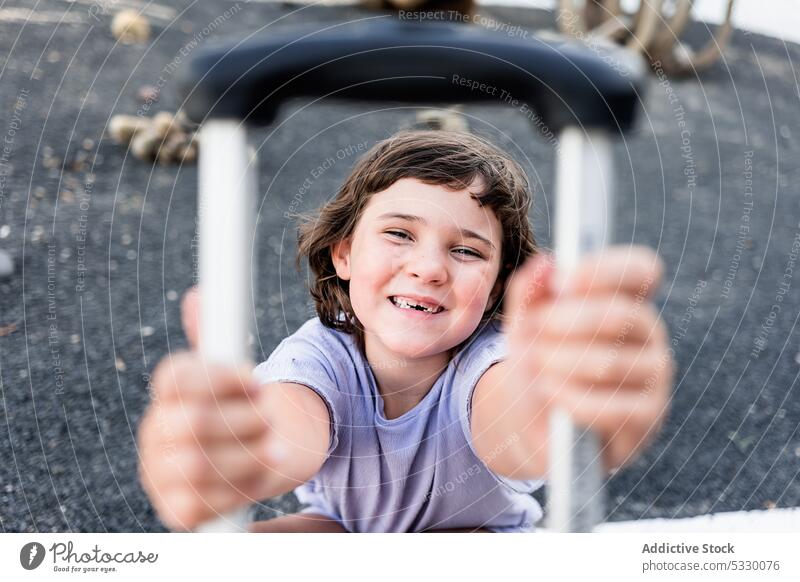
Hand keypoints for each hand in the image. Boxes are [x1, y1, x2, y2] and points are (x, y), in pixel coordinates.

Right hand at [137, 288, 277, 529]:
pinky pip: (202, 504)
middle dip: (244, 420)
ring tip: (274, 448)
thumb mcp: (234, 375)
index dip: (223, 378)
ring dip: (248, 455)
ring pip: (199, 465)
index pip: (176, 377)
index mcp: (168, 393)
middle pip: (192, 421)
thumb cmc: (243, 411)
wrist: (247, 463)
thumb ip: (219, 337)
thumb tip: (199, 296)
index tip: (259, 381)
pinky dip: (240, 489)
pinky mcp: (175, 511)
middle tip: (271, 418)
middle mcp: (155, 431)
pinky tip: (261, 476)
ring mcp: (160, 473)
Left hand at [503, 246, 672, 471]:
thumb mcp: (524, 326)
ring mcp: (654, 375)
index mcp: (625, 298)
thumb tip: (545, 263)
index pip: (642, 270)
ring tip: (539, 365)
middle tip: (534, 330)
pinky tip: (551, 393)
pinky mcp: (649, 416)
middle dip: (565, 322)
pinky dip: (569, 399)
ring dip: (560, 363)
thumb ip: (529, 293)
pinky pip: (610, 406)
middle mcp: (649, 332)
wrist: (534, 423)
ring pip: (610, 362)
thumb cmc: (538, 364)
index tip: (561, 281)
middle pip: (620, 314)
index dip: (605, 270)